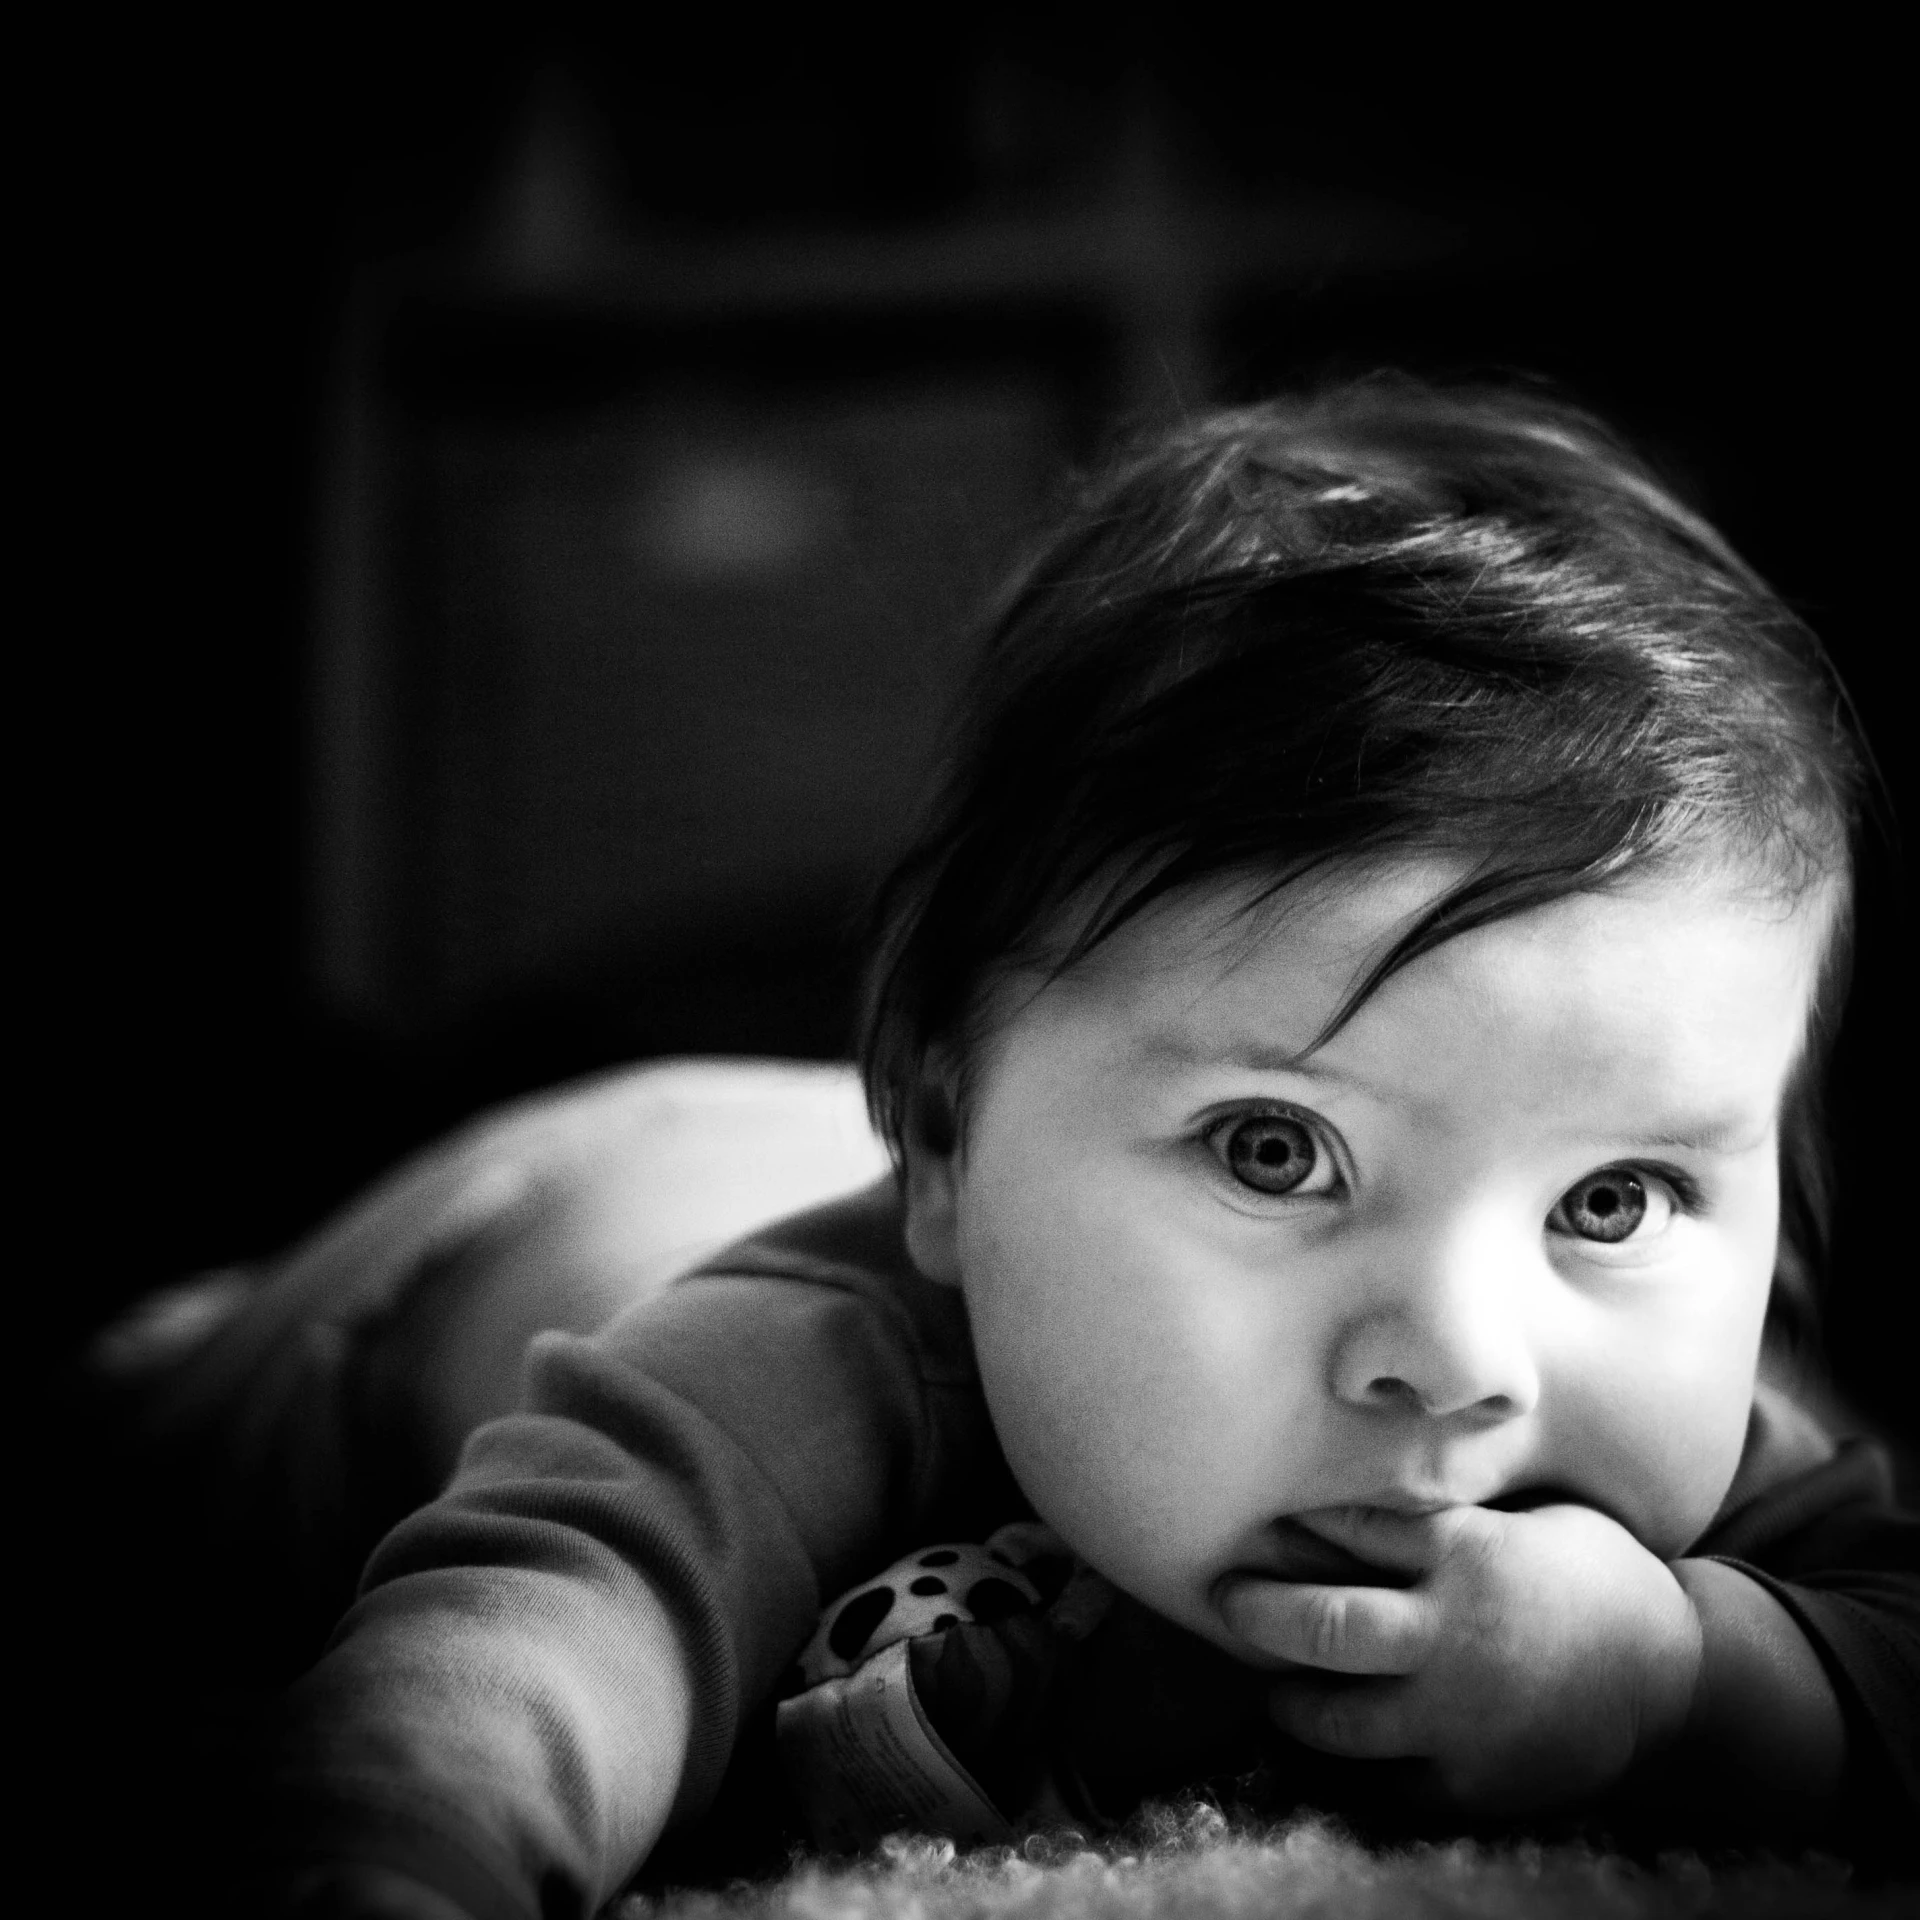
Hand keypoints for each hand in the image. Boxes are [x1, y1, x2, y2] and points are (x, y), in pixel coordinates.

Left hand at [1217, 1502, 1702, 1813]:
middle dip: (1257, 1612)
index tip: (1251, 1516)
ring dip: (1290, 1701)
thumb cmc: (1584, 1571)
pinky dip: (1354, 1766)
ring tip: (1275, 1688)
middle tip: (1222, 1598)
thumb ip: (1440, 1508)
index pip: (1348, 1529)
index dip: (1289, 1522)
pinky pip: (1384, 1782)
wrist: (1675, 1675)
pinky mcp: (1472, 1783)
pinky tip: (1336, 1742)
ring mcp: (1461, 1716)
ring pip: (1336, 1718)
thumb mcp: (1517, 1518)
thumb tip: (1345, 1460)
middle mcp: (1455, 1634)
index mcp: (1467, 1554)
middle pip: (1325, 1624)